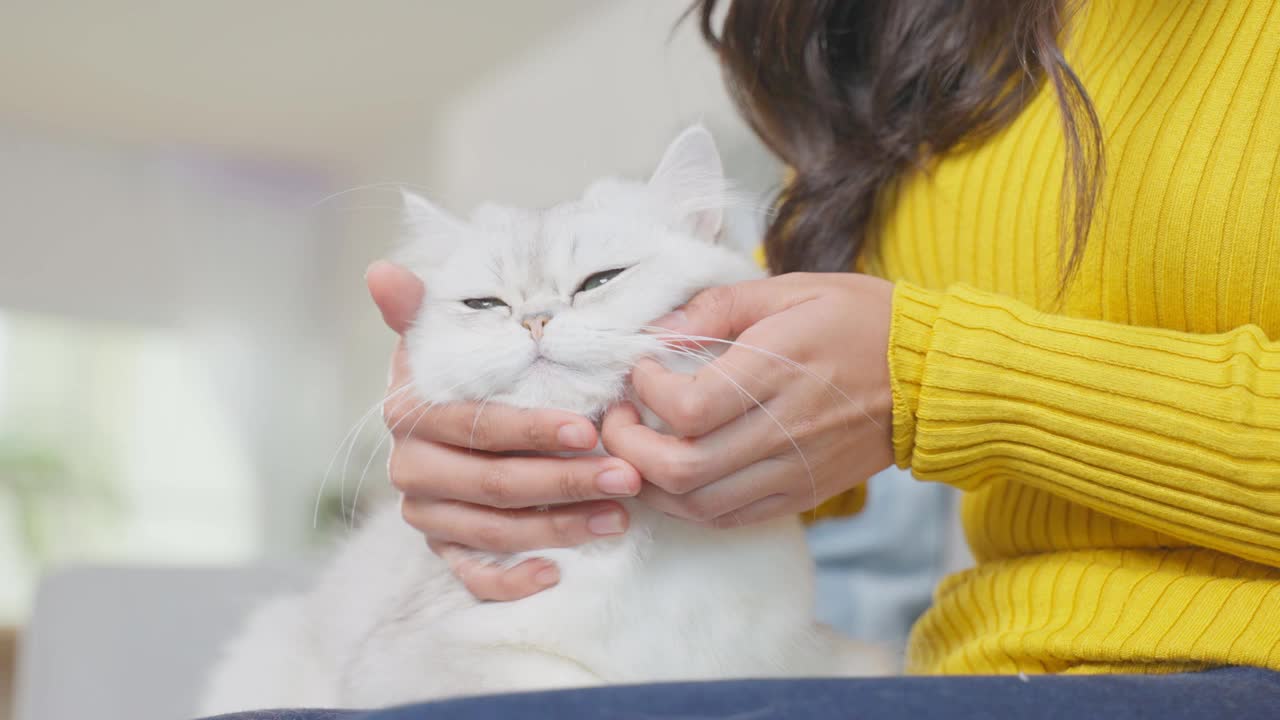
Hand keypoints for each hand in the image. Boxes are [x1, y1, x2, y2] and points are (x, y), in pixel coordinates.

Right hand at [366, 261, 641, 600]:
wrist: (444, 412)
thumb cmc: (463, 370)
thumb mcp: (444, 334)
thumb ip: (417, 307)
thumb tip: (380, 272)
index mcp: (411, 414)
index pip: (477, 427)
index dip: (531, 430)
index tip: (588, 430)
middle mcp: (412, 468)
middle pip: (494, 484)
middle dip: (565, 482)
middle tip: (626, 477)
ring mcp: (427, 514)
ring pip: (493, 531)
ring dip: (559, 527)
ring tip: (618, 515)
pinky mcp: (443, 549)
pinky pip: (472, 577)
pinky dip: (511, 582)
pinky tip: (556, 573)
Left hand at [602, 272, 894, 525]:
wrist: (933, 375)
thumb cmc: (861, 320)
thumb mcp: (791, 289)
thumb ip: (718, 305)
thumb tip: (657, 330)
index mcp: (780, 369)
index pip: (690, 407)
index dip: (646, 394)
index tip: (641, 370)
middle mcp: (785, 428)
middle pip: (682, 467)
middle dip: (627, 448)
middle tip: (616, 418)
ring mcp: (794, 469)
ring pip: (698, 505)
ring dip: (650, 483)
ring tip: (636, 449)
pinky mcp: (803, 494)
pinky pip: (730, 518)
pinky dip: (688, 506)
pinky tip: (674, 476)